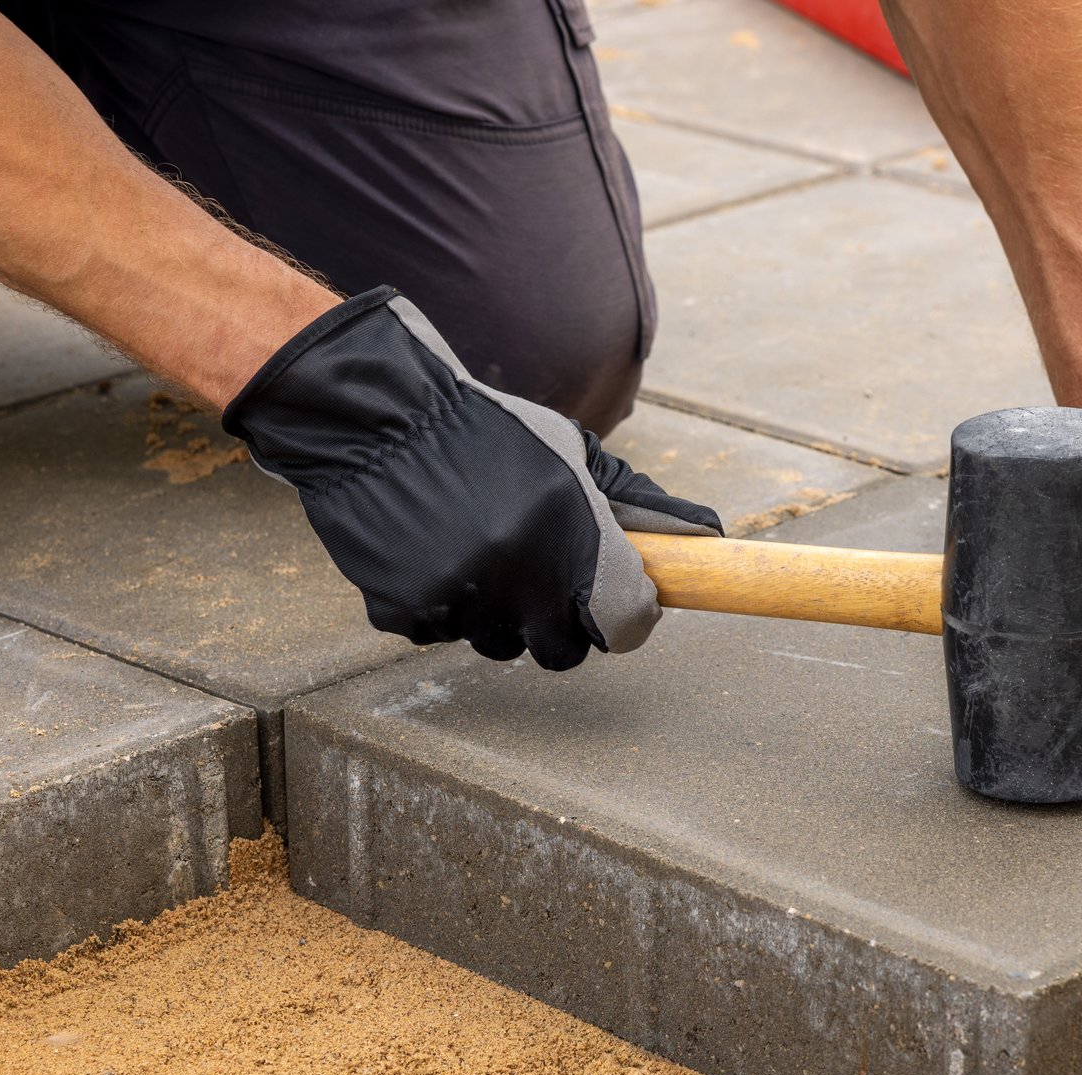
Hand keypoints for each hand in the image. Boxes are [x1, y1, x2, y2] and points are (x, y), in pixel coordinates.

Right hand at [222, 287, 722, 668]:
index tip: (614, 602)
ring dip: (497, 611)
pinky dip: (441, 602)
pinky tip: (430, 547)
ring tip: (475, 546)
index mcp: (571, 533)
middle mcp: (518, 575)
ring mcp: (459, 599)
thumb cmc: (486, 429)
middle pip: (561, 651)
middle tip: (540, 578)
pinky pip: (442, 632)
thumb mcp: (571, 453)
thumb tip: (707, 537)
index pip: (625, 624)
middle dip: (558, 624)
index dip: (625, 617)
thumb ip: (638, 505)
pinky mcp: (406, 613)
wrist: (375, 416)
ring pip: (498, 642)